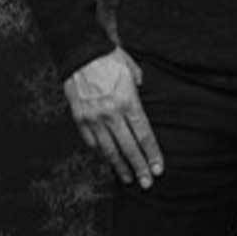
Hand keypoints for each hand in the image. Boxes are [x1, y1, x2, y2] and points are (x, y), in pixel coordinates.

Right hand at [66, 48, 161, 187]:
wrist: (78, 51)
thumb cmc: (108, 58)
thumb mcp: (132, 69)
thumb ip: (140, 86)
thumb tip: (143, 95)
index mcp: (128, 101)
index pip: (143, 135)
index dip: (151, 154)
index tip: (158, 169)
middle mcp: (111, 113)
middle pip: (128, 147)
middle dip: (139, 168)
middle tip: (147, 183)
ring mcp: (94, 118)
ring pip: (109, 150)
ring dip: (120, 167)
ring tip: (128, 179)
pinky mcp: (80, 118)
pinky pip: (92, 142)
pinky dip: (101, 154)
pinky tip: (108, 162)